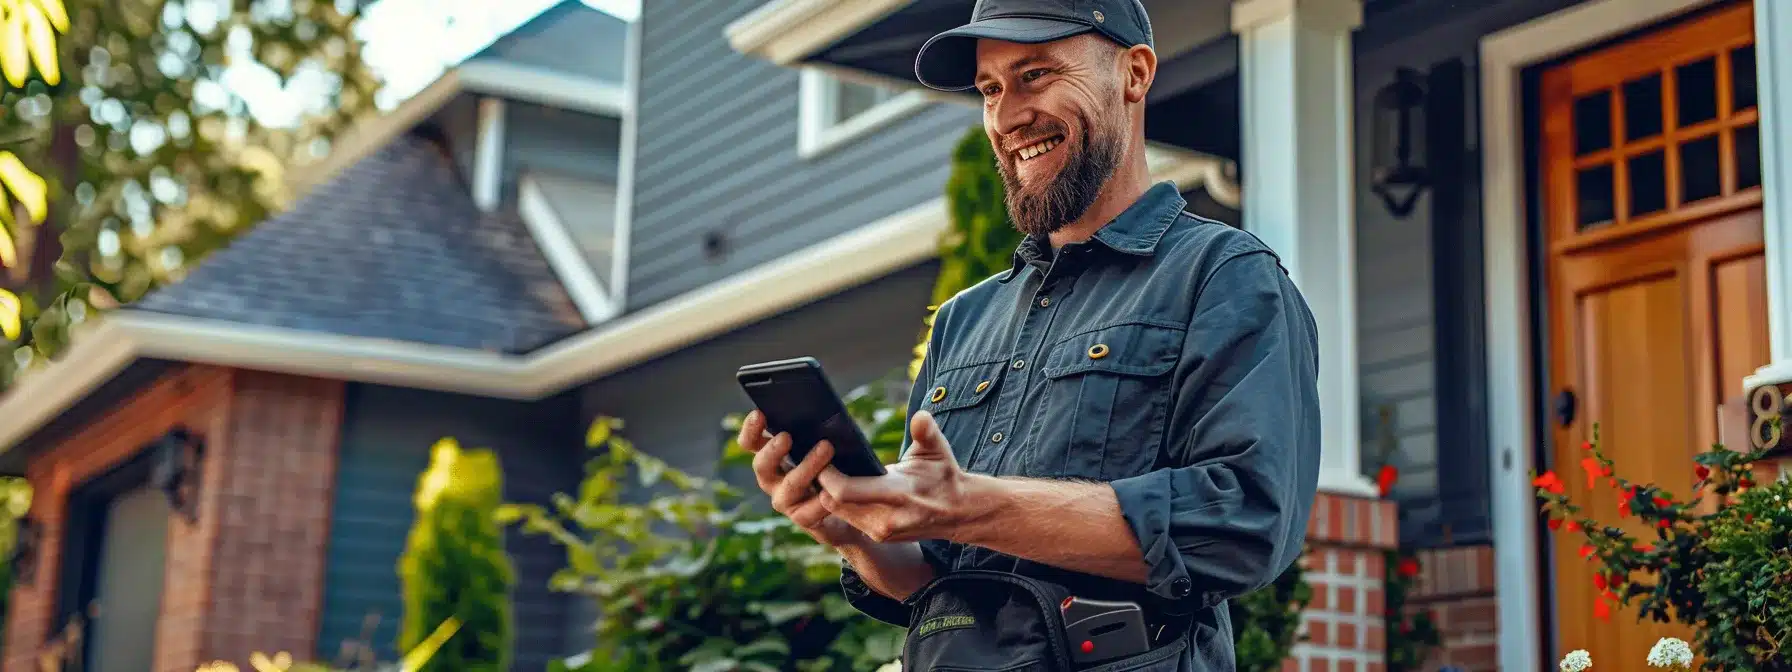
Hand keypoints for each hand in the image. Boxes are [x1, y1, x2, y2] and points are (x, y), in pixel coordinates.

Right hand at [739, 410, 870, 548]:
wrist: (848, 508)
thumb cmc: (833, 466)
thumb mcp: (824, 444)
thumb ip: (817, 432)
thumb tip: (825, 413)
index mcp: (772, 456)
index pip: (752, 443)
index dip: (751, 430)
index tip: (759, 414)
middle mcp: (772, 479)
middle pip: (761, 465)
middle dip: (773, 451)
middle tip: (786, 437)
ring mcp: (785, 501)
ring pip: (790, 486)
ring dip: (807, 467)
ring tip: (826, 447)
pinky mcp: (803, 519)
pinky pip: (810, 511)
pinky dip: (822, 500)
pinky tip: (832, 491)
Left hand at [817, 410, 968, 543]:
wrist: (958, 512)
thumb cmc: (943, 475)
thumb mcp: (938, 450)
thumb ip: (927, 432)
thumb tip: (920, 417)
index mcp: (897, 493)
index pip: (844, 491)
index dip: (826, 475)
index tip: (821, 455)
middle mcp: (885, 518)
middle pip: (832, 503)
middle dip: (821, 482)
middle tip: (814, 460)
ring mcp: (880, 531)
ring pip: (835, 512)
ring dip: (826, 493)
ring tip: (822, 471)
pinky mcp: (878, 536)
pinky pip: (846, 518)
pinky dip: (838, 503)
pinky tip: (837, 486)